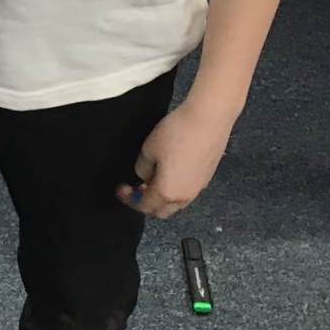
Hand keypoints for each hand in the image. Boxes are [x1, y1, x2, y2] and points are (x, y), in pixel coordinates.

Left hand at [115, 98, 235, 219]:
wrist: (209, 119)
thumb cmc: (176, 133)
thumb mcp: (148, 149)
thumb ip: (142, 168)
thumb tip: (145, 176)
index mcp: (167, 193)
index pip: (144, 206)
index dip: (129, 199)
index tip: (121, 189)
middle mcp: (185, 196)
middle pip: (162, 211)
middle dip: (147, 202)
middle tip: (137, 187)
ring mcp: (199, 188)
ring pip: (176, 203)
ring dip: (163, 196)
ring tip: (154, 178)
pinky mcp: (208, 177)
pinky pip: (187, 192)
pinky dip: (176, 189)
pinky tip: (172, 171)